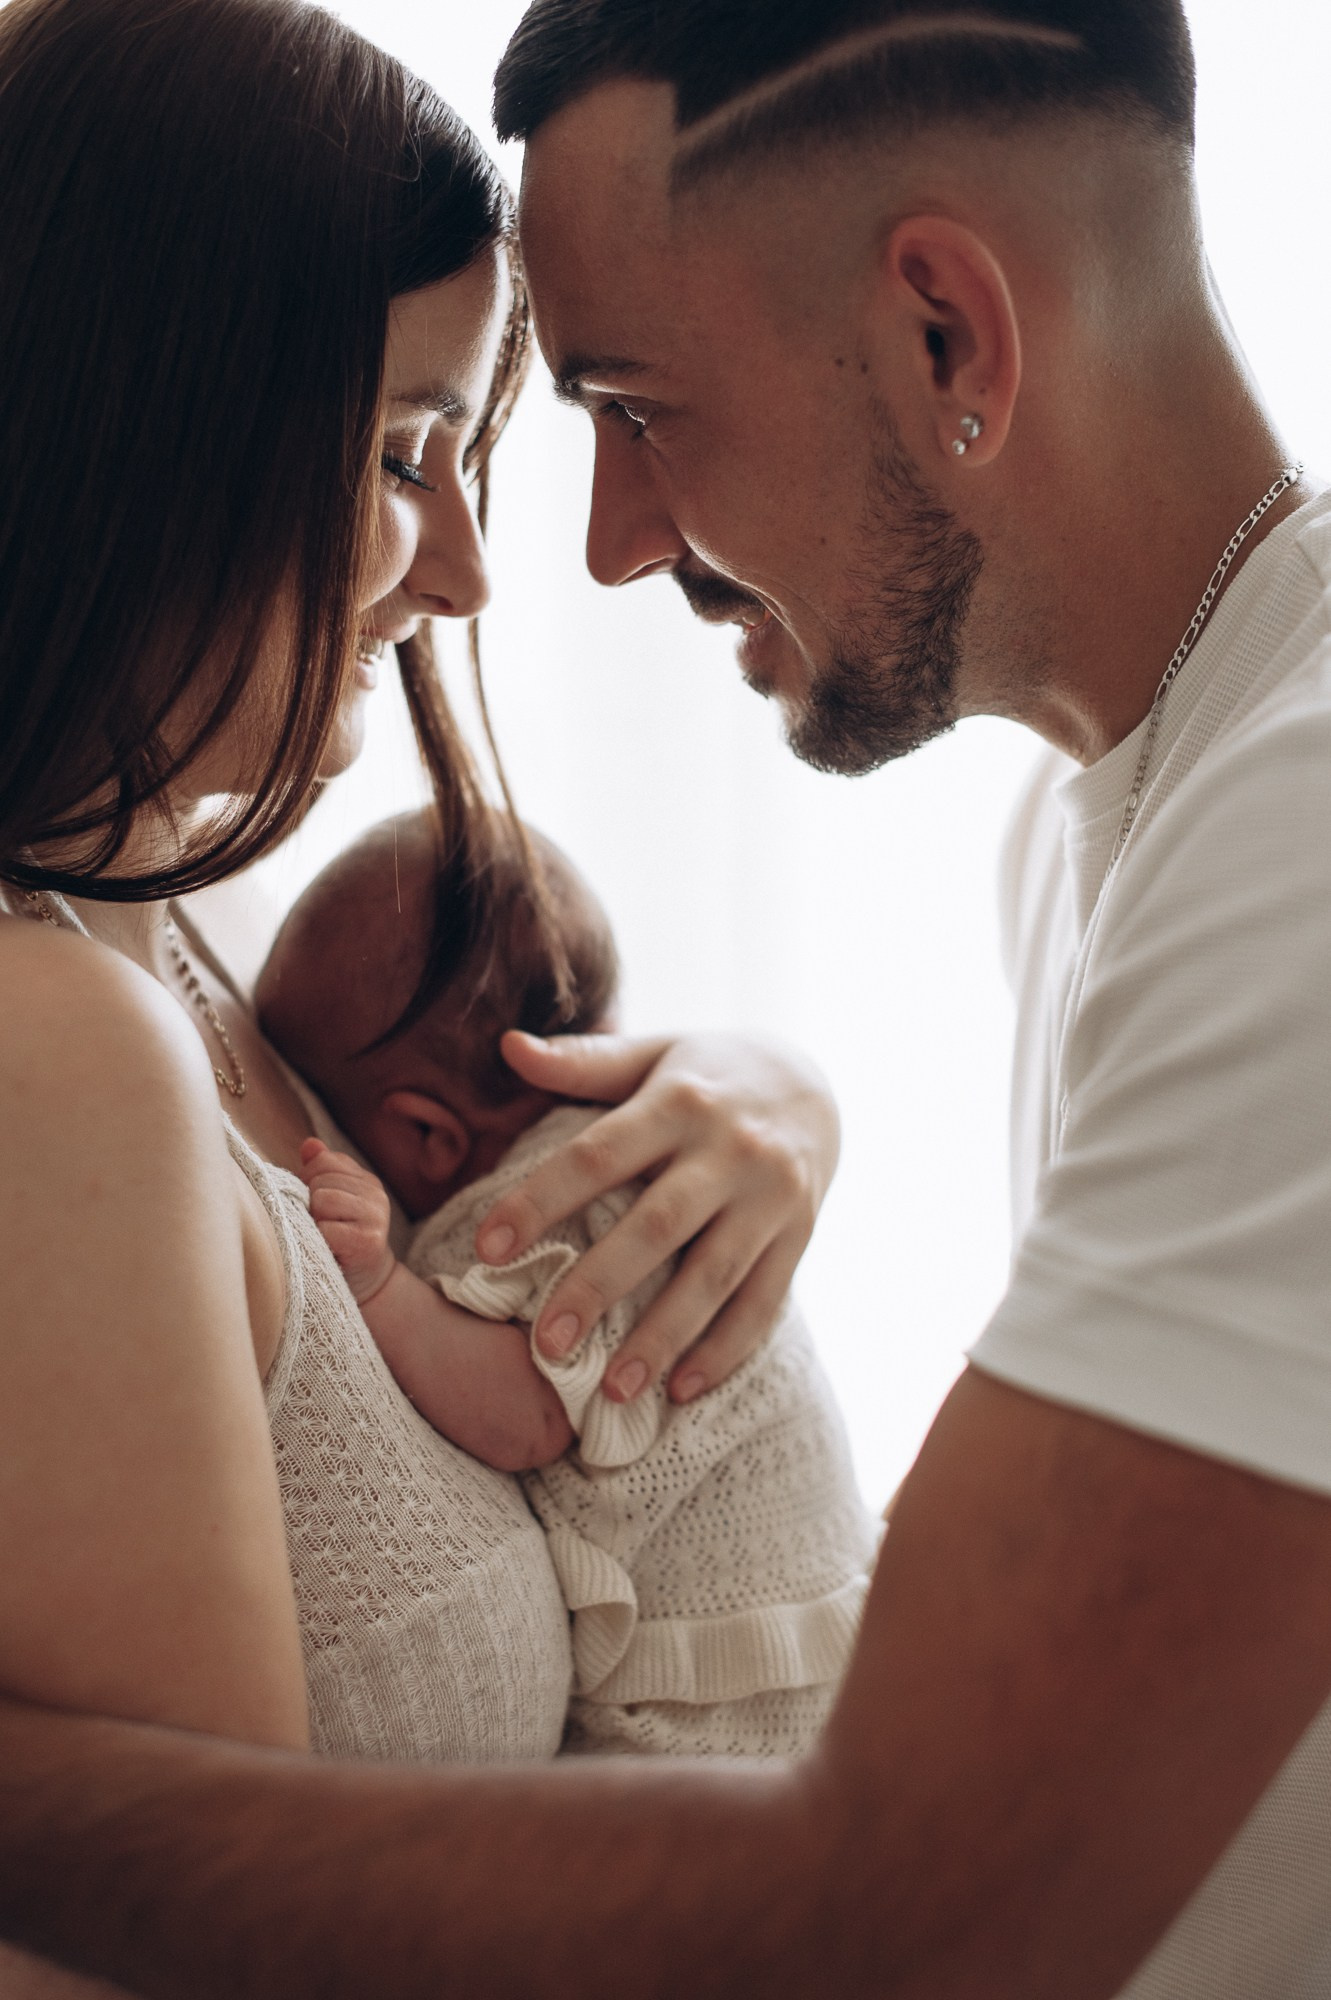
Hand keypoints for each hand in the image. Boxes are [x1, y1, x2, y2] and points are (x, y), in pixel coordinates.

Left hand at [298, 1139, 395, 1305]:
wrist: (365, 1284)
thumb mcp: (333, 1203)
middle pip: (320, 1182)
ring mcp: (376, 1216)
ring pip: (322, 1200)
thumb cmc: (340, 1242)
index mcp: (366, 1180)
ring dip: (314, 1222)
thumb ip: (321, 1172)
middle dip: (309, 1205)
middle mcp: (376, 1194)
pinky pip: (326, 1229)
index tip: (313, 1207)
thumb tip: (309, 1144)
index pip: (323, 1161)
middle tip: (319, 1228)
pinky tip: (328, 1250)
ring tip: (322, 1237)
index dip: (308, 1182)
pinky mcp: (368, 1241)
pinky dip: (320, 1241)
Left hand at [473, 1032, 839, 1404]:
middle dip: (599, 1287)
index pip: (598, 1155)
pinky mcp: (800, 1233)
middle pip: (657, 1226)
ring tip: (613, 1390)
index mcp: (678, 1101)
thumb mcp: (652, 1053)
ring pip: (713, 1275)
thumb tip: (508, 1046)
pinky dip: (724, 1349)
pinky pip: (764, 1301)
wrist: (814, 1080)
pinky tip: (681, 1391)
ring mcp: (771, 1196)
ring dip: (663, 1338)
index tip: (487, 1248)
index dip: (541, 1200)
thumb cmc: (706, 1074)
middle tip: (546, 1343)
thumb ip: (582, 1062)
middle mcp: (729, 1149)